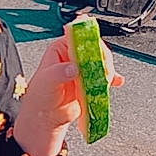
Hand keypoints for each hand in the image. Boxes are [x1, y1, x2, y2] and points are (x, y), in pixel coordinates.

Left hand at [12, 32, 124, 155]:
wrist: (46, 117)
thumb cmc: (40, 97)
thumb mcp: (46, 82)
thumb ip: (59, 73)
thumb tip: (72, 68)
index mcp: (60, 49)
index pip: (78, 38)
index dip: (89, 42)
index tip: (96, 51)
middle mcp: (73, 56)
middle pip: (95, 50)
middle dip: (101, 60)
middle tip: (102, 71)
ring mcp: (84, 69)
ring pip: (102, 63)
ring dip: (107, 70)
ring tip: (105, 80)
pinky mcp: (91, 82)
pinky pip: (105, 77)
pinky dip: (112, 80)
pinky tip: (116, 82)